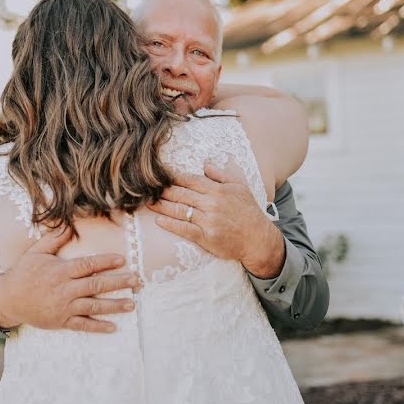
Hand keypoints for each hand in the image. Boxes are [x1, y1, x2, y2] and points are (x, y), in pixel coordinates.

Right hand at [0, 227, 141, 332]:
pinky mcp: (61, 321)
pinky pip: (83, 325)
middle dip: (118, 283)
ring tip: (131, 304)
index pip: (87, 265)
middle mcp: (65, 289)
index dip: (106, 262)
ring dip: (114, 305)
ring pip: (93, 306)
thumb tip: (69, 223)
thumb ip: (54, 238)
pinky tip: (113, 327)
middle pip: (96, 285)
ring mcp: (64, 307)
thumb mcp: (36, 252)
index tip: (122, 259)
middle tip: (136, 281)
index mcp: (61, 271)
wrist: (7, 299)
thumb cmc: (24, 272)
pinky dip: (98, 326)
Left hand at [147, 163, 284, 277]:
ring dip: (161, 206)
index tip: (158, 174)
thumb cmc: (249, 212)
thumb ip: (221, 175)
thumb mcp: (240, 187)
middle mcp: (211, 204)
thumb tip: (205, 164)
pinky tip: (159, 220)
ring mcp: (208, 221)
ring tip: (147, 202)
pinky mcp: (206, 238)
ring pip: (179, 210)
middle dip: (161, 190)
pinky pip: (184, 230)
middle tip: (145, 187)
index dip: (172, 177)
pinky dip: (170, 225)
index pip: (190, 180)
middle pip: (180, 194)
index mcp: (218, 190)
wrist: (258, 239)